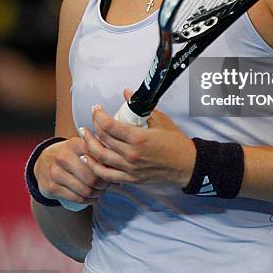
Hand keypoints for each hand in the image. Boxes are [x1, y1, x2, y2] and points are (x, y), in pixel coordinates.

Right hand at [34, 136, 109, 206]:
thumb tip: (120, 167)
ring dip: (97, 194)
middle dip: (104, 185)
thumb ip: (99, 152)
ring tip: (102, 191)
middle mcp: (63, 157)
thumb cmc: (71, 153)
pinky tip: (92, 197)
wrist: (43, 161)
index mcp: (75, 144)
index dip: (109, 169)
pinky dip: (88, 200)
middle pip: (92, 178)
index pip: (98, 159)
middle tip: (109, 186)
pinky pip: (76, 198)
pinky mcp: (51, 187)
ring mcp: (55, 173)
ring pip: (85, 190)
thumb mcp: (82, 146)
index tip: (114, 173)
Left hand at [79, 90, 195, 187]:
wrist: (187, 165)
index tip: (97, 108)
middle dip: (93, 126)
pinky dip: (94, 167)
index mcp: (139, 138)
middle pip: (103, 140)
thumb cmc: (176, 142)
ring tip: (85, 135)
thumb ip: (140, 107)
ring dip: (89, 145)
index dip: (99, 115)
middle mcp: (131, 155)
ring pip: (100, 158)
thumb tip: (127, 92)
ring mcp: (130, 169)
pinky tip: (88, 158)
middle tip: (91, 118)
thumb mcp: (160, 120)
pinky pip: (107, 175)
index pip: (109, 125)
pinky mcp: (131, 179)